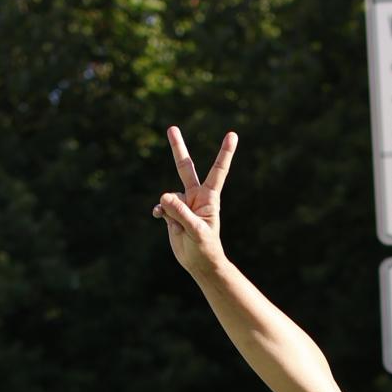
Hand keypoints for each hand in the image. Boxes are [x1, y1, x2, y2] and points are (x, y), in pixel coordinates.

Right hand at [152, 126, 236, 277]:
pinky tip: (159, 217)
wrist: (199, 263)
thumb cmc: (205, 248)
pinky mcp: (172, 213)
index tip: (232, 135)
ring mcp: (182, 203)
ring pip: (169, 196)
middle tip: (171, 128)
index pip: (218, 171)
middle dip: (178, 148)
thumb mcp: (196, 231)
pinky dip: (160, 211)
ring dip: (170, 209)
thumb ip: (181, 213)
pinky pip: (162, 206)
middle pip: (185, 168)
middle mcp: (195, 196)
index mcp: (209, 197)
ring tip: (179, 226)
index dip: (225, 153)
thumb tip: (164, 196)